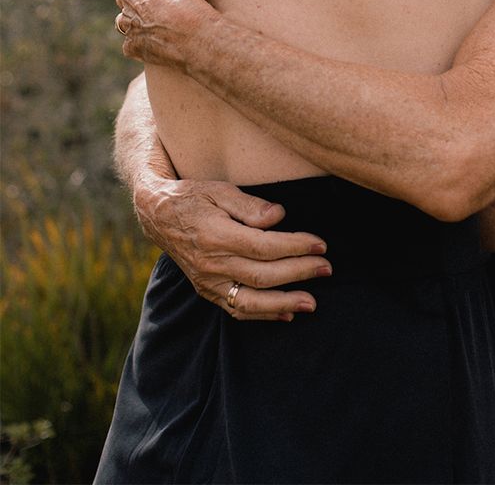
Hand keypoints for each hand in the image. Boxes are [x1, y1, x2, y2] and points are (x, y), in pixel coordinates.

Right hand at [136, 174, 331, 320]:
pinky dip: (262, 315)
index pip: (265, 246)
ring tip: (312, 303)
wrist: (158, 216)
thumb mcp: (220, 190)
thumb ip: (250, 205)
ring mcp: (208, 282)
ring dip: (284, 304)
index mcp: (217, 236)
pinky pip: (236, 310)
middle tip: (327, 268)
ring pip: (250, 301)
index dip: (296, 247)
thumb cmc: (194, 197)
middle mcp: (212, 264)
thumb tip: (279, 217)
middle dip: (299, 272)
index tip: (320, 244)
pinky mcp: (207, 291)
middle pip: (263, 275)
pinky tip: (286, 315)